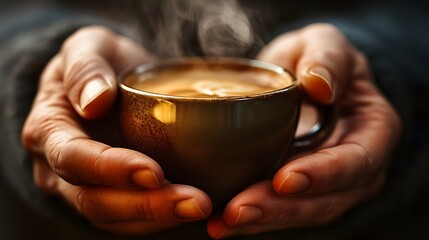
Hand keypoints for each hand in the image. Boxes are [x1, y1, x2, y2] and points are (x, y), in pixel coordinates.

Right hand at [22, 26, 211, 234]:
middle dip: (145, 205)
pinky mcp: (111, 196)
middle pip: (95, 199)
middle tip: (194, 202)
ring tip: (200, 206)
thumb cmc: (101, 62)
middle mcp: (59, 169)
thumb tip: (94, 101)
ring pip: (115, 218)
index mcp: (49, 130)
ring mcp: (85, 187)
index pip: (73, 158)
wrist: (111, 80)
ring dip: (159, 217)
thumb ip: (85, 66)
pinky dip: (162, 218)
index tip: (154, 172)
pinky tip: (192, 207)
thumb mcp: (90, 46)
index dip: (111, 169)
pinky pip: (131, 219)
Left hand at [207, 24, 400, 237]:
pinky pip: (279, 209)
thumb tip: (321, 84)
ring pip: (300, 213)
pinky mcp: (298, 189)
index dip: (323, 174)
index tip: (285, 179)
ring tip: (225, 222)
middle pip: (326, 199)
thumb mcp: (324, 43)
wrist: (301, 77)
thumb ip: (327, 58)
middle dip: (282, 208)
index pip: (356, 161)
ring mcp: (327, 184)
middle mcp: (356, 167)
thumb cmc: (316, 59)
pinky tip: (221, 223)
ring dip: (262, 220)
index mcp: (373, 131)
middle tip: (239, 210)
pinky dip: (251, 219)